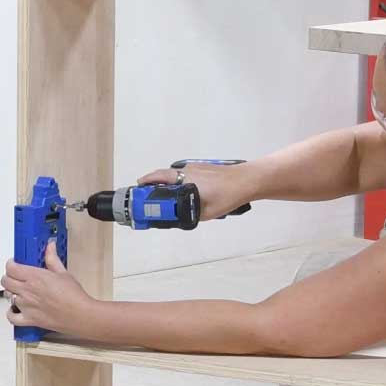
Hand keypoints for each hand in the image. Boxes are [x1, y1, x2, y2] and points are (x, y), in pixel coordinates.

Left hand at [2, 240, 95, 334]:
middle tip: (17, 277)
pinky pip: (11, 316)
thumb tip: (50, 246)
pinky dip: (11, 312)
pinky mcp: (29, 319)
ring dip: (12, 292)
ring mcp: (26, 306)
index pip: (11, 268)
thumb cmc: (73, 295)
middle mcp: (27, 291)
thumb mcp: (63, 273)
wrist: (79, 314)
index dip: (11, 264)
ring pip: (8, 296)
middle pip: (5, 281)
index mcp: (35, 277)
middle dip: (9, 277)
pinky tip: (16, 309)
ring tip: (20, 291)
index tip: (15, 264)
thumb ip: (52, 259)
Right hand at [138, 162, 254, 220]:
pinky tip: (189, 193)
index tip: (138, 188)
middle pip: (165, 175)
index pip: (157, 177)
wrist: (247, 181)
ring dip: (170, 183)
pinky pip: (188, 174)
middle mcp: (187, 170)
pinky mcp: (206, 168)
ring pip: (177, 174)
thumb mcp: (205, 212)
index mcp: (184, 179)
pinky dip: (182, 181)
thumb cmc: (227, 196)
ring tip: (169, 196)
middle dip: (155, 183)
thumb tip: (180, 217)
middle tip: (149, 194)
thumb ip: (189, 215)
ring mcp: (197, 167)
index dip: (146, 182)